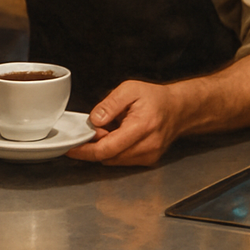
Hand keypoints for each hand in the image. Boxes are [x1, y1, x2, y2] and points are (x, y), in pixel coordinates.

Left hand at [64, 80, 183, 165]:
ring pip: (114, 161)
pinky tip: (116, 136)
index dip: (85, 150)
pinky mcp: (148, 160)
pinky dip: (113, 151)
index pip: (107, 148)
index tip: (70, 148)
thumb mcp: (129, 89)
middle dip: (93, 147)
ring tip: (107, 130)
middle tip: (90, 130)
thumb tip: (94, 120)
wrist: (178, 109)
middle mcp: (147, 146)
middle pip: (109, 157)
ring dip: (103, 149)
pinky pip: (122, 160)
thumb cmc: (155, 98)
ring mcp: (149, 156)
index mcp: (141, 127)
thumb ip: (109, 104)